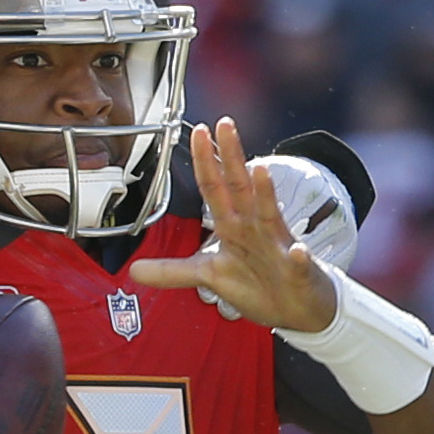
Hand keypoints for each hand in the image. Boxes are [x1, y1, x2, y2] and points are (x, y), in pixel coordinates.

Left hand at [129, 119, 337, 333]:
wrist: (296, 308)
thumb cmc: (258, 285)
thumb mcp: (208, 277)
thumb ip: (172, 271)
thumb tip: (134, 270)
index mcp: (233, 228)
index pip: (215, 189)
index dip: (204, 163)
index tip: (197, 133)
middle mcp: (255, 229)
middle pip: (240, 188)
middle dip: (231, 158)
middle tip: (224, 125)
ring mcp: (277, 247)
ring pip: (270, 215)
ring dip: (265, 193)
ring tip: (260, 170)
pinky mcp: (297, 272)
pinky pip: (298, 263)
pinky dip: (299, 257)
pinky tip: (299, 251)